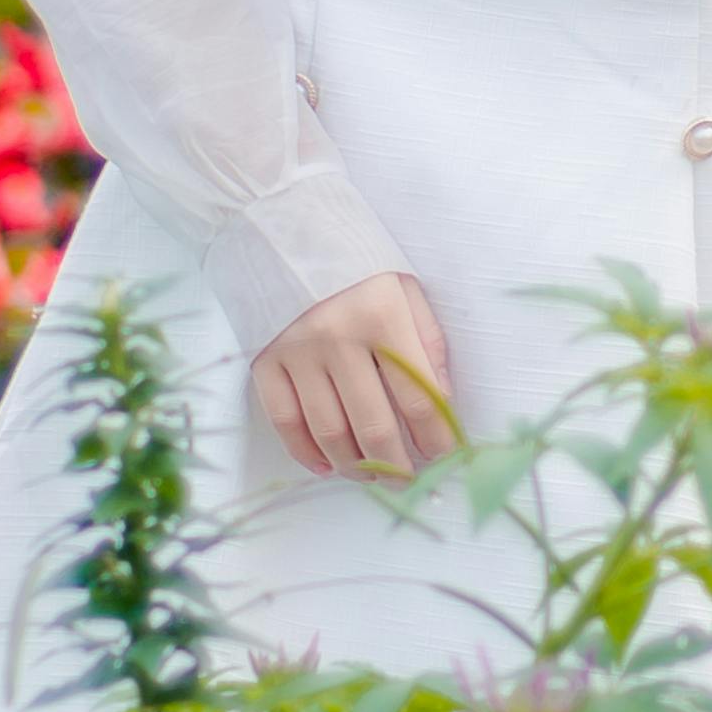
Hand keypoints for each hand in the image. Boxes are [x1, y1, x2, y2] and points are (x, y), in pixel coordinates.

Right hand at [252, 270, 455, 480]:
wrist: (287, 231)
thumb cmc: (357, 263)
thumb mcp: (405, 287)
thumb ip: (428, 341)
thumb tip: (442, 401)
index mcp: (382, 317)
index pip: (419, 397)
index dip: (438, 437)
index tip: (447, 457)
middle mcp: (338, 339)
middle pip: (374, 426)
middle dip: (397, 465)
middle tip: (409, 480)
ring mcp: (297, 353)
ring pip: (330, 433)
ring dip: (356, 467)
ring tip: (374, 476)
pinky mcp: (264, 362)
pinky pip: (285, 422)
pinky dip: (306, 453)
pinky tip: (328, 465)